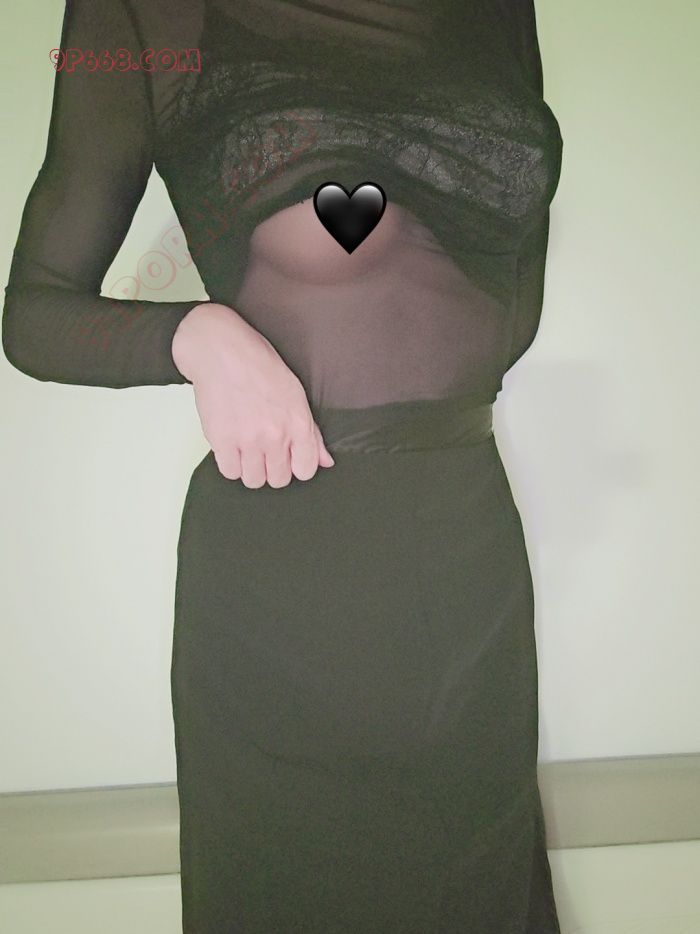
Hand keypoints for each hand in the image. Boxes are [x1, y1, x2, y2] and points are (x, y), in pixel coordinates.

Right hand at [171, 302, 334, 488]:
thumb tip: (325, 462)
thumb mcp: (295, 393)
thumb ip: (311, 433)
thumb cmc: (258, 365)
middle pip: (279, 479)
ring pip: (254, 481)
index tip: (288, 457)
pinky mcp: (221, 440)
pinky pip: (230, 472)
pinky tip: (232, 447)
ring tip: (247, 448)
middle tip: (264, 450)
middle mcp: (275, 435)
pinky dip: (231, 464)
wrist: (221, 350)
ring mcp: (248, 440)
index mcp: (298, 422)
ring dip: (251, 469)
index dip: (296, 466)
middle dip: (273, 468)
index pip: (306, 470)